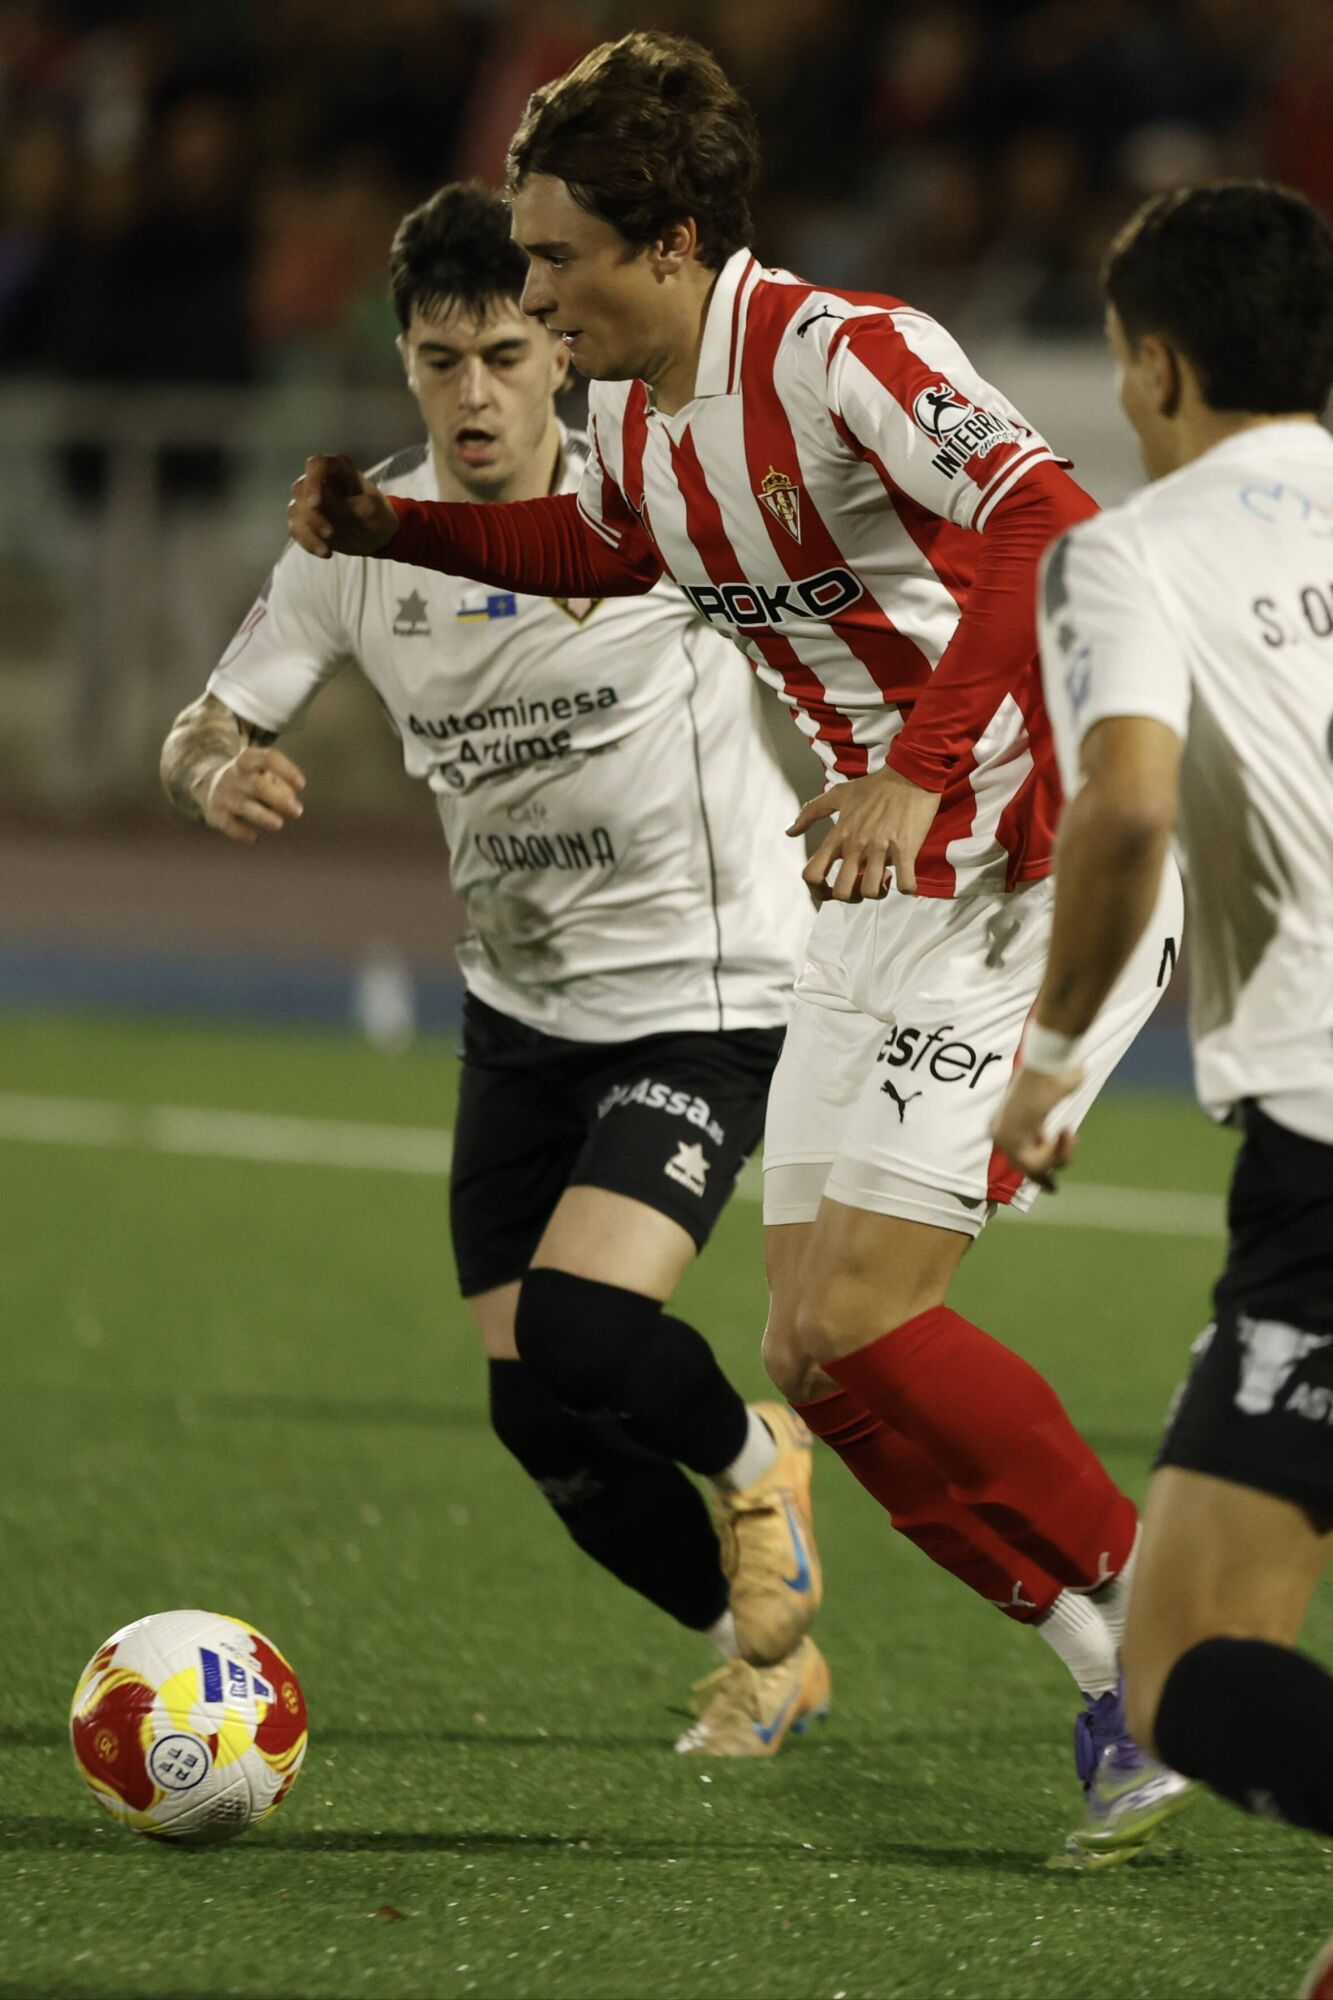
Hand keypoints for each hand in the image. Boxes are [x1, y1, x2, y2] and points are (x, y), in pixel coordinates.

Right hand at [197, 746, 306, 844]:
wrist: (207, 784)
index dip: (286, 771)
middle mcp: (233, 775)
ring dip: (263, 816)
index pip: (268, 759)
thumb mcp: (263, 773)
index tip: (302, 785)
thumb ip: (280, 784)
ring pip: (244, 805)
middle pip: (257, 785)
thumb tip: (290, 801)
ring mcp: (223, 794)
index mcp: (248, 759)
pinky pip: (228, 824)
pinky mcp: (215, 813)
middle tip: (297, 811)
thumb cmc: (248, 779)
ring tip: (279, 824)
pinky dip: (241, 832)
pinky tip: (254, 837)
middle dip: (279, 799)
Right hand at [288, 454, 398, 558]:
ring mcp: (310, 499)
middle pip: (301, 490)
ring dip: (308, 532)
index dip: (313, 482)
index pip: (316, 466)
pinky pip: (296, 528)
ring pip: (296, 510)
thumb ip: (345, 505)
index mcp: (337, 468)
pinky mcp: (306, 519)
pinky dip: (307, 542)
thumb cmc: (378, 514)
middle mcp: (319, 479)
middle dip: (312, 514)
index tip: (316, 504)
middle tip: (329, 533)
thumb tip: (317, 506)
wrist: (379, 536)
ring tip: (327, 551)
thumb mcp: (369, 509)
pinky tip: (325, 553)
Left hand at [789, 766, 941, 901]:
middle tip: (861, 883)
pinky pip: (905, 884)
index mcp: (838, 835)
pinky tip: (905, 874)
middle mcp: (856, 845)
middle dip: (851, 895)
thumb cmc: (874, 786)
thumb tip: (789, 831)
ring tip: (884, 875)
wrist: (909, 775)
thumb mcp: (837, 795)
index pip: (812, 874)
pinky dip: (906, 886)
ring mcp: (880, 848)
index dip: (817, 890)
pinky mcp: (906, 849)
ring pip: (871, 891)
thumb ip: (810, 813)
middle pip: (841, 892)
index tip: (829, 888)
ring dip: (878, 891)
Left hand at [990, 1065, 1082, 1191]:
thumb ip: (1059, 1104)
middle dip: (1050, 1170)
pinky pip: (1035, 1165)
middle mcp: (997, 1129)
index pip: (1017, 1154)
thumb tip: (1074, 1087)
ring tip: (1070, 1135)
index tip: (1053, 1188)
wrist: (1048, 1061)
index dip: (1040, 1170)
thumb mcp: (1058, 1090)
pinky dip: (1055, 1154)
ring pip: (1033, 1168)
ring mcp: (1001, 1136)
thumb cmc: (1057, 1069)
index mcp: (1005, 1117)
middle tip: (1066, 1163)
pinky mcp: (1010, 1141)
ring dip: (1059, 1157)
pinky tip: (1064, 1134)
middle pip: (1026, 1165)